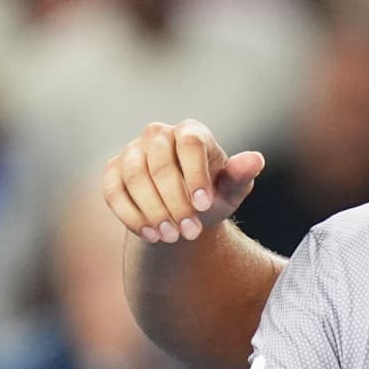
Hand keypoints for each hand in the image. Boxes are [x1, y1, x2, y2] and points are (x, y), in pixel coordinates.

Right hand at [102, 119, 264, 243]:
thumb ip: (240, 175)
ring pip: (135, 177)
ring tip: (171, 236)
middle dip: (175, 202)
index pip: (190, 143)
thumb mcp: (231, 189)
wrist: (182, 210)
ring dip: (153, 210)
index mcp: (191, 132)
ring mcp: (132, 151)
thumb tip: (255, 160)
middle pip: (161, 164)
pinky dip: (131, 215)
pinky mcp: (113, 171)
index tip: (204, 205)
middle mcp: (158, 135)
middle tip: (190, 232)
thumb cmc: (211, 194)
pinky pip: (113, 191)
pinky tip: (150, 235)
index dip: (196, 174)